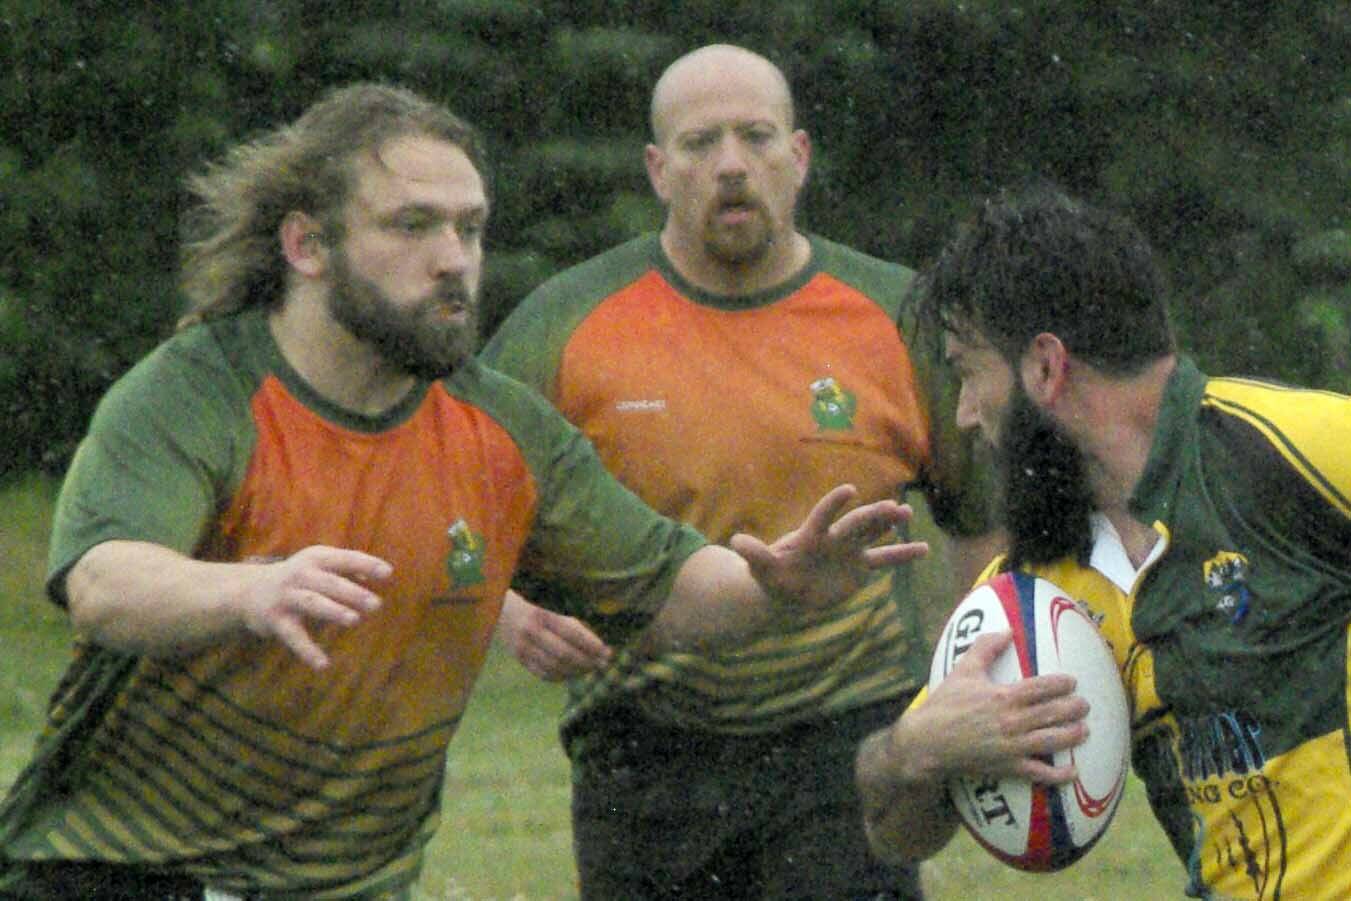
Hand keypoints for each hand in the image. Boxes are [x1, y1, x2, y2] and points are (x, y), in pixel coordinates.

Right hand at [242, 545, 391, 669]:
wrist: (248, 590)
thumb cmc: (299, 577)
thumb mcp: (320, 565)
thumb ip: (348, 569)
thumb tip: (377, 575)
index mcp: (316, 558)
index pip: (344, 559)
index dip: (366, 564)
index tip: (388, 573)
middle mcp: (300, 574)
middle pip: (329, 583)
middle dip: (353, 593)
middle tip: (376, 604)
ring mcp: (286, 597)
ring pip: (312, 603)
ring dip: (333, 611)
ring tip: (354, 620)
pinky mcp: (275, 620)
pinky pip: (294, 637)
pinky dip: (308, 651)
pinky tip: (323, 665)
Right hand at [496, 590, 612, 680]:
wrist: (501, 611)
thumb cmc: (537, 611)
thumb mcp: (553, 610)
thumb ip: (573, 627)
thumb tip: (600, 649)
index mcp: (541, 615)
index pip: (571, 633)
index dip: (591, 644)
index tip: (606, 651)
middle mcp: (530, 631)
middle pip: (563, 653)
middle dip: (586, 661)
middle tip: (602, 664)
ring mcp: (522, 647)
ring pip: (554, 667)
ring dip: (576, 671)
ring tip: (590, 668)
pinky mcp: (519, 659)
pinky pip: (543, 674)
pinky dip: (562, 676)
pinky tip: (573, 673)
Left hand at [728, 484, 928, 614]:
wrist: (788, 590)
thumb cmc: (773, 576)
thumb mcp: (762, 569)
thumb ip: (755, 555)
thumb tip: (735, 542)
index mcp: (812, 536)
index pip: (824, 516)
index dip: (834, 504)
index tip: (849, 490)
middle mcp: (834, 538)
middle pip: (855, 524)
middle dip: (872, 516)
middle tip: (893, 508)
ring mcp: (850, 551)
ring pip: (874, 535)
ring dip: (890, 525)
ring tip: (907, 514)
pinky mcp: (860, 568)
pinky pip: (885, 560)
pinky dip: (904, 555)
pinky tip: (925, 550)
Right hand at [902, 631, 1088, 784]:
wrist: (927, 742)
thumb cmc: (945, 704)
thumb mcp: (963, 670)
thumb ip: (986, 647)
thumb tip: (1007, 630)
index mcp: (1004, 695)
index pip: (1043, 687)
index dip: (1062, 684)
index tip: (1072, 682)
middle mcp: (1013, 721)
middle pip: (1053, 713)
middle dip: (1074, 708)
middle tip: (1085, 705)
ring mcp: (1013, 746)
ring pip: (1052, 740)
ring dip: (1073, 735)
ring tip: (1084, 730)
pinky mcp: (1008, 767)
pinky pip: (1039, 773)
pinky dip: (1059, 774)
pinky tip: (1073, 771)